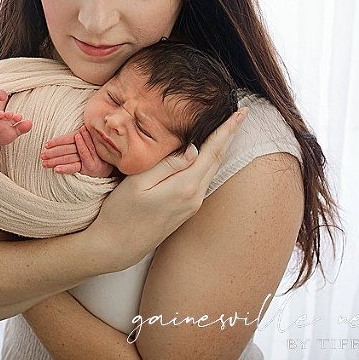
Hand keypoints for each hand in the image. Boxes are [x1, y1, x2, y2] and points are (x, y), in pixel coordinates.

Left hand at [41, 126, 114, 177]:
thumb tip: (75, 128)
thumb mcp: (90, 136)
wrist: (109, 160)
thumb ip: (81, 133)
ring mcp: (87, 158)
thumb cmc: (97, 146)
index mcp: (85, 136)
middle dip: (53, 152)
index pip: (68, 139)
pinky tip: (57, 169)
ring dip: (56, 161)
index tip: (47, 144)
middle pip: (67, 149)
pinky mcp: (87, 167)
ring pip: (68, 158)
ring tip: (45, 163)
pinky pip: (74, 168)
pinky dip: (65, 168)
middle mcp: (86, 146)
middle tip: (42, 155)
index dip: (57, 141)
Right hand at [84, 109, 248, 271]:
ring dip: (222, 148)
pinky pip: (203, 180)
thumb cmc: (120, 213)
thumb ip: (168, 165)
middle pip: (217, 160)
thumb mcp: (138, 182)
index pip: (212, 151)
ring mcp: (192, 206)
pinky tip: (209, 154)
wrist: (115, 247)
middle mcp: (195, 197)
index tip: (242, 112)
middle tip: (243, 113)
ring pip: (212, 170)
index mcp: (185, 187)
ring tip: (229, 128)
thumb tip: (193, 149)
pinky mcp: (186, 210)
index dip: (227, 130)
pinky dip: (210, 162)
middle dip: (230, 135)